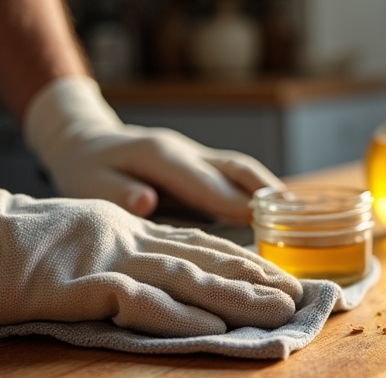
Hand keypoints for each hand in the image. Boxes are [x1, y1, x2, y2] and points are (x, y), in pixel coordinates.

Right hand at [0, 160, 302, 337]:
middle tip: (298, 297)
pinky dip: (180, 317)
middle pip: (206, 259)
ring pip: (187, 278)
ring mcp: (109, 259)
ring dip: (237, 297)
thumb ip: (123, 252)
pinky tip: (214, 330)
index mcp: (130, 229)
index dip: (244, 262)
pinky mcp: (84, 284)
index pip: (200, 245)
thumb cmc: (17, 244)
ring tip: (277, 312)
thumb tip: (162, 277)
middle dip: (256, 279)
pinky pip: (140, 303)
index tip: (279, 276)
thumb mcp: (83, 236)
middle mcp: (130, 239)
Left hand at [23, 76, 282, 220]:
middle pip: (237, 168)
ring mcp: (197, 155)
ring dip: (271, 191)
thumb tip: (146, 201)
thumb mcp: (87, 185)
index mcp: (161, 156)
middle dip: (267, 194)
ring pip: (242, 169)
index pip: (206, 183)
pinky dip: (259, 193)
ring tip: (300, 219)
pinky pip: (236, 176)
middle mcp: (186, 151)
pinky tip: (278, 215)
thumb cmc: (86, 172)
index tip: (264, 226)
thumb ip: (117, 194)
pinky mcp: (201, 165)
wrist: (84, 143)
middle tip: (298, 222)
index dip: (235, 204)